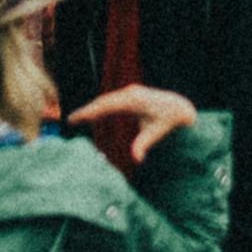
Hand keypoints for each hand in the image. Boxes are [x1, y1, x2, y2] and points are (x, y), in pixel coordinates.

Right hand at [71, 85, 199, 154]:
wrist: (181, 108)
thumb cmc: (170, 120)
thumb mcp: (157, 132)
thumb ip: (144, 144)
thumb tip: (137, 159)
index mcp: (133, 99)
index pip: (106, 105)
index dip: (90, 111)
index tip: (75, 117)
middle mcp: (130, 93)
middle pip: (104, 101)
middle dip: (87, 110)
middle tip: (71, 119)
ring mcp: (131, 93)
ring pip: (107, 100)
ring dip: (93, 108)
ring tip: (77, 118)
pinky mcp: (131, 97)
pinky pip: (113, 101)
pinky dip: (101, 108)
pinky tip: (93, 115)